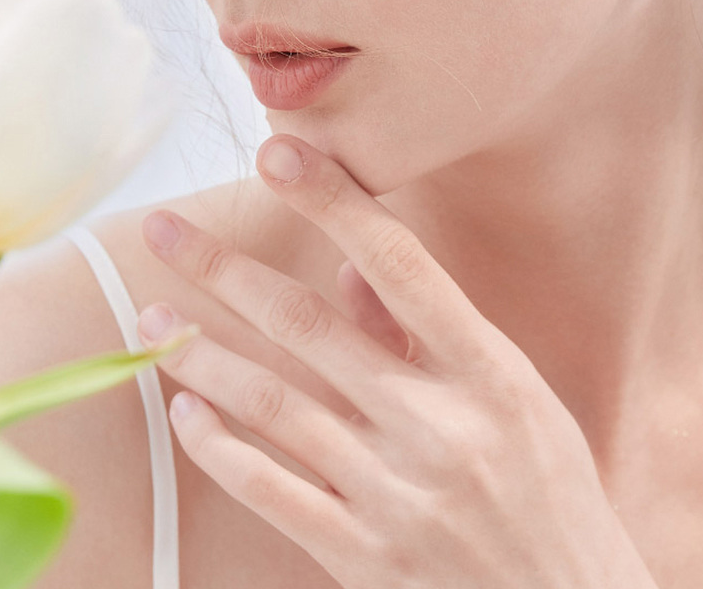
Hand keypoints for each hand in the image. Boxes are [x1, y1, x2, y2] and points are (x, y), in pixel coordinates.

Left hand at [135, 135, 658, 588]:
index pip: (399, 263)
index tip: (279, 153)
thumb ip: (435, 333)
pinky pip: (272, 490)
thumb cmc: (554, 492)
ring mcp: (395, 492)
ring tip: (149, 318)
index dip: (334, 203)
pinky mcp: (362, 555)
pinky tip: (185, 411)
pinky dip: (220, 448)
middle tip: (163, 231)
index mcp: (489, 371)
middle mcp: (438, 422)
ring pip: (273, 404)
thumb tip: (349, 267)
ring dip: (202, 355)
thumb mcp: (519, 396)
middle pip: (309, 325)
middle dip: (225, 271)